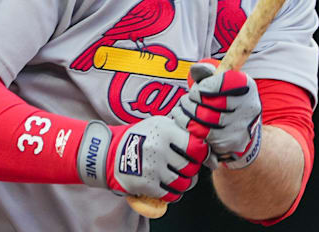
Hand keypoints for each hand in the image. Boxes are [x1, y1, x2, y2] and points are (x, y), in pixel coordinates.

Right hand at [77, 117, 208, 201]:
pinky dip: (174, 193)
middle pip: (191, 167)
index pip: (197, 147)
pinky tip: (169, 186)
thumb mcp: (159, 124)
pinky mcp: (147, 185)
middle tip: (186, 166)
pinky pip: (172, 195)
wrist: (110, 154)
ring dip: (184, 182)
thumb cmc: (141, 137)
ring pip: (184, 183)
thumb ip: (182, 131)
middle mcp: (159, 148)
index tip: (198, 155)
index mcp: (165, 130)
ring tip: (178, 176)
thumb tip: (208, 148)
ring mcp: (152, 168)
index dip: (202, 153)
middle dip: (192, 169)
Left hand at [171, 61, 261, 168]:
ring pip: (204, 118)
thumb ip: (209, 72)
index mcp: (247, 87)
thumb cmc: (228, 98)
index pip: (223, 83)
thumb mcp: (224, 81)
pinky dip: (187, 125)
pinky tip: (184, 118)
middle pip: (211, 102)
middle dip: (193, 97)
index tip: (199, 87)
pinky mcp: (228, 143)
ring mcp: (239, 127)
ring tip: (184, 105)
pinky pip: (202, 134)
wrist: (243, 126)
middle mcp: (248, 107)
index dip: (205, 84)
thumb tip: (195, 70)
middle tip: (188, 97)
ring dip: (187, 110)